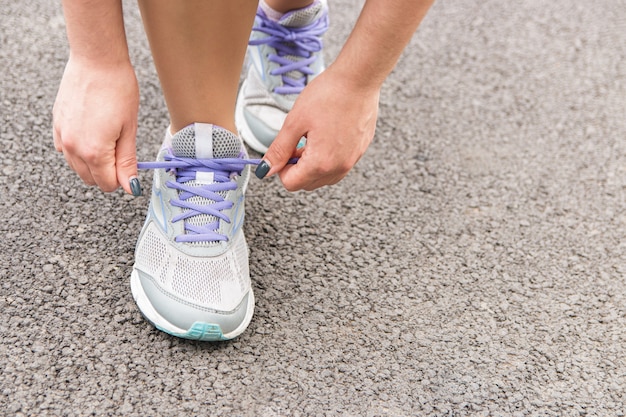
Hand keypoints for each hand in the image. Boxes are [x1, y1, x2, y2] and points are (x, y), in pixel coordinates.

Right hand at [53, 56, 139, 193]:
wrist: (97, 61)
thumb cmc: (118, 90)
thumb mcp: (129, 130)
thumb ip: (127, 162)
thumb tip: (130, 187)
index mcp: (94, 152)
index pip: (107, 184)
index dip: (122, 179)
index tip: (129, 166)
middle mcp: (73, 148)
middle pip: (90, 178)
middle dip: (107, 172)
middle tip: (121, 151)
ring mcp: (61, 136)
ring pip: (77, 166)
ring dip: (93, 162)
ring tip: (108, 139)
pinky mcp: (56, 124)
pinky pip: (65, 150)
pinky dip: (78, 149)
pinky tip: (92, 133)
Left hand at [258, 67, 379, 190]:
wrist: (359, 79)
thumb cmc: (329, 95)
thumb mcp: (295, 122)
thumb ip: (279, 150)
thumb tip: (266, 170)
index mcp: (321, 163)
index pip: (292, 184)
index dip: (281, 169)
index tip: (283, 151)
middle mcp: (339, 167)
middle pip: (308, 184)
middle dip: (297, 168)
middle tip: (296, 143)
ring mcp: (352, 160)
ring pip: (324, 177)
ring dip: (312, 165)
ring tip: (311, 138)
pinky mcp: (359, 151)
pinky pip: (339, 166)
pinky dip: (328, 158)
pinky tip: (326, 135)